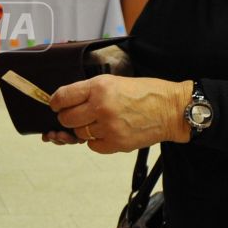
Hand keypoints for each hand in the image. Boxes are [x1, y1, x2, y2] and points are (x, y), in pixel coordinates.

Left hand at [43, 76, 191, 153]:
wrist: (171, 110)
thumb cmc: (145, 92)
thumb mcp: (115, 81)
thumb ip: (90, 91)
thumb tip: (66, 102)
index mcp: (99, 87)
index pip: (62, 97)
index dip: (56, 102)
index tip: (56, 105)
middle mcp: (101, 107)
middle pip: (66, 119)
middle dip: (68, 118)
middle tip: (77, 115)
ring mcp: (108, 128)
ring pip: (79, 134)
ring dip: (83, 130)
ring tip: (98, 122)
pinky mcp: (116, 144)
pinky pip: (93, 146)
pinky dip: (96, 141)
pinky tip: (107, 132)